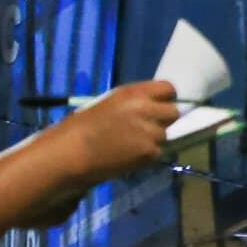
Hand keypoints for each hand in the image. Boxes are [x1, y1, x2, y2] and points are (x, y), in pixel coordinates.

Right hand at [60, 80, 180, 180]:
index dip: (165, 98)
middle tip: (148, 128)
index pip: (168, 89)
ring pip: (165, 135)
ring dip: (154, 140)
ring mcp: (151, 132)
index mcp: (134, 93)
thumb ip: (134, 102)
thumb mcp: (110, 103)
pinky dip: (147, 156)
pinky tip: (129, 157)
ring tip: (132, 145)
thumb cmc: (82, 126)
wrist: (73, 152)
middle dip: (163, 120)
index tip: (159, 106)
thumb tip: (151, 106)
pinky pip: (158, 153)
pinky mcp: (150, 153)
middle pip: (173, 112)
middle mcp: (146, 109)